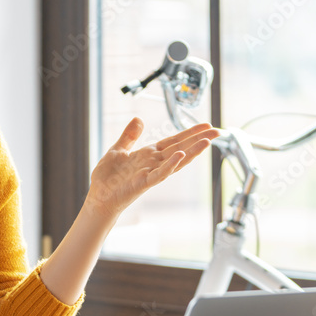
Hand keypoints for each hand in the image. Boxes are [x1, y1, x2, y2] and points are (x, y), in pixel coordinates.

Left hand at [85, 118, 218, 219]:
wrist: (98, 196)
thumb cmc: (107, 177)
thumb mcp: (118, 150)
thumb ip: (130, 135)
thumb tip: (139, 118)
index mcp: (149, 154)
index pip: (173, 140)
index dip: (189, 132)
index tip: (205, 125)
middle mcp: (153, 163)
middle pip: (180, 148)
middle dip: (198, 139)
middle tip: (217, 131)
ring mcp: (150, 173)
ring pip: (175, 161)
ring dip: (191, 151)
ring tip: (207, 142)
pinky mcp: (143, 183)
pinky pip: (159, 174)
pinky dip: (170, 165)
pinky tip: (180, 156)